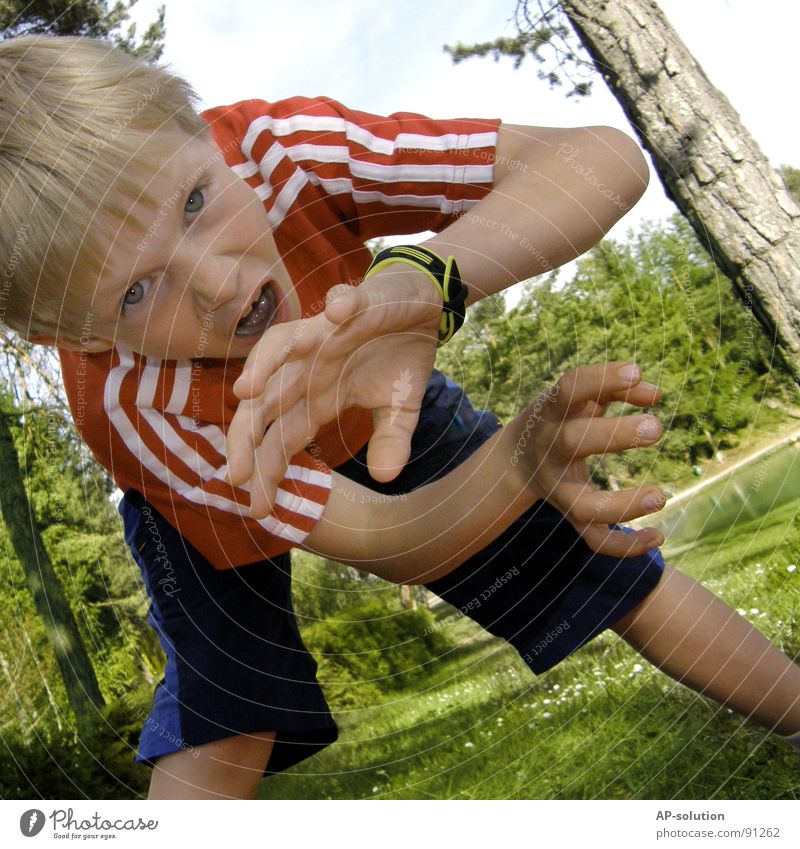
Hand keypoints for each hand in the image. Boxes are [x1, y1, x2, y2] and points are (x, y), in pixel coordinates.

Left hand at [226, 265, 441, 517]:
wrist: (419, 307)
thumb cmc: (398, 357)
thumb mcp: (401, 409)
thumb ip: (390, 440)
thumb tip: (384, 477)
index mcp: (318, 397)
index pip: (281, 438)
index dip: (268, 471)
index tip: (259, 510)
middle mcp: (309, 368)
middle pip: (266, 402)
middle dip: (247, 437)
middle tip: (237, 476)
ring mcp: (324, 333)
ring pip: (281, 347)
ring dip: (263, 366)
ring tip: (246, 392)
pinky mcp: (354, 303)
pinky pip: (345, 302)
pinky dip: (341, 306)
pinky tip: (336, 313)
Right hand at [509, 362, 666, 557]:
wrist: (516, 460)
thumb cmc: (559, 418)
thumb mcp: (577, 397)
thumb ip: (615, 388)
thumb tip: (656, 394)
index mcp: (549, 414)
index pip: (568, 390)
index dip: (600, 378)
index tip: (636, 372)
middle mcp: (550, 451)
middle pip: (573, 443)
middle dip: (614, 435)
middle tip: (656, 428)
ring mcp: (558, 488)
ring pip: (584, 506)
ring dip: (622, 505)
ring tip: (661, 496)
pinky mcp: (570, 514)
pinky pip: (593, 539)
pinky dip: (624, 546)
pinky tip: (658, 536)